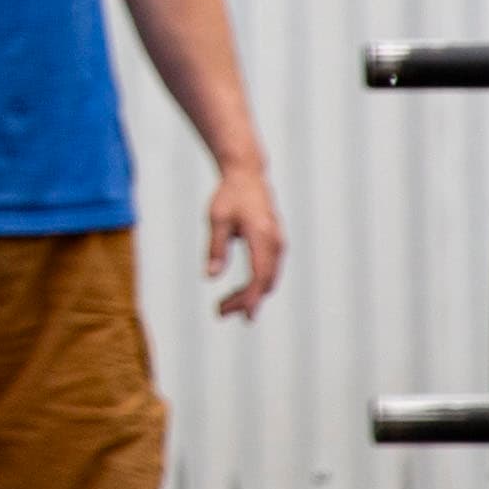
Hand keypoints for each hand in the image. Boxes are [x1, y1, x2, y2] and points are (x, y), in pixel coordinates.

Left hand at [202, 160, 288, 318]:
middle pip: (265, 283)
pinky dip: (256, 285)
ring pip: (269, 279)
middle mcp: (275, 242)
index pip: (258, 276)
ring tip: (225, 307)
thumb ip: (215, 248)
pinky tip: (239, 293)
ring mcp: (279, 243)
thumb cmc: (229, 195)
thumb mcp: (217, 219)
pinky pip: (269, 271)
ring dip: (250, 296)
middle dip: (244, 302)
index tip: (233, 312)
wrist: (247, 175)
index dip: (248, 298)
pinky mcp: (276, 244)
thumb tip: (210, 276)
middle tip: (219, 313)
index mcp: (262, 236)